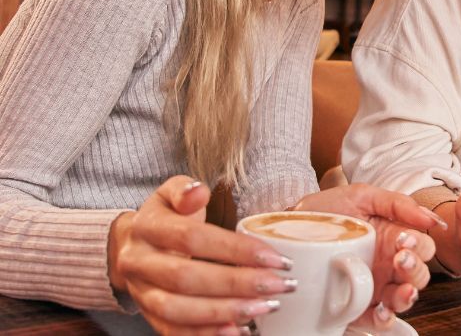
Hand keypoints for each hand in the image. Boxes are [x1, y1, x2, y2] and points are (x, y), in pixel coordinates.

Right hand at [110, 176, 296, 335]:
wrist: (131, 246)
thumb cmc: (166, 217)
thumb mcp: (172, 193)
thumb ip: (186, 190)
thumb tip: (199, 193)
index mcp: (147, 228)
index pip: (192, 238)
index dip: (234, 249)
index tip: (274, 257)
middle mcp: (139, 262)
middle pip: (187, 278)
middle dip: (237, 284)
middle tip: (278, 285)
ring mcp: (142, 293)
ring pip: (179, 311)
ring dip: (226, 312)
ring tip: (265, 307)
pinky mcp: (149, 316)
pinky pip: (174, 331)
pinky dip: (208, 334)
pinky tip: (239, 330)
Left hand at [292, 184, 439, 325]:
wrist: (289, 226)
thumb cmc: (328, 209)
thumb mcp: (362, 196)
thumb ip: (398, 204)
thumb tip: (431, 219)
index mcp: (394, 239)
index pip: (422, 247)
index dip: (420, 246)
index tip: (403, 240)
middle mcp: (388, 265)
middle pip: (417, 275)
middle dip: (414, 270)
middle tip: (399, 259)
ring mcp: (373, 286)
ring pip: (402, 299)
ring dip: (405, 297)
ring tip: (401, 291)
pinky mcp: (356, 305)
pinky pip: (377, 319)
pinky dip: (383, 320)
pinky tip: (382, 312)